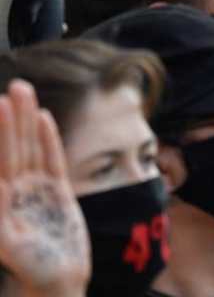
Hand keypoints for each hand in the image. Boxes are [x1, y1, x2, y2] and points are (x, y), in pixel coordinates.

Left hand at [0, 80, 89, 296]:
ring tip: (27, 93)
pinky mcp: (58, 194)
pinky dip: (49, 140)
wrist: (58, 283)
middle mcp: (15, 190)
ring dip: (29, 122)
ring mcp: (36, 190)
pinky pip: (52, 161)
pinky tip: (44, 120)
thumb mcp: (7, 243)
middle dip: (13, 117)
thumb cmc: (31, 270)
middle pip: (13, 147)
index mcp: (1, 200)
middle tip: (17, 86)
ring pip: (32, 149)